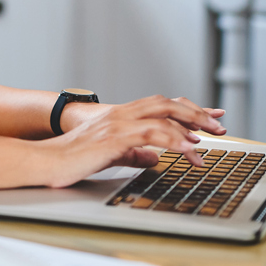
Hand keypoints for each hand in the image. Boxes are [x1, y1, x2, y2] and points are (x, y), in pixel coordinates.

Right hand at [39, 96, 225, 187]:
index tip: (209, 117)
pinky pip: (151, 134)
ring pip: (163, 115)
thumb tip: (154, 158)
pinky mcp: (114, 137)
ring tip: (208, 142)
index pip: (160, 105)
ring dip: (189, 126)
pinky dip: (174, 140)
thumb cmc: (72, 160)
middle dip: (195, 113)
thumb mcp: (110, 155)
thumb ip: (133, 154)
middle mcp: (121, 114)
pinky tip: (187, 150)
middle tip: (218, 126)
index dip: (186, 108)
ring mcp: (117, 123)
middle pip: (166, 103)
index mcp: (120, 116)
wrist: (46, 162)